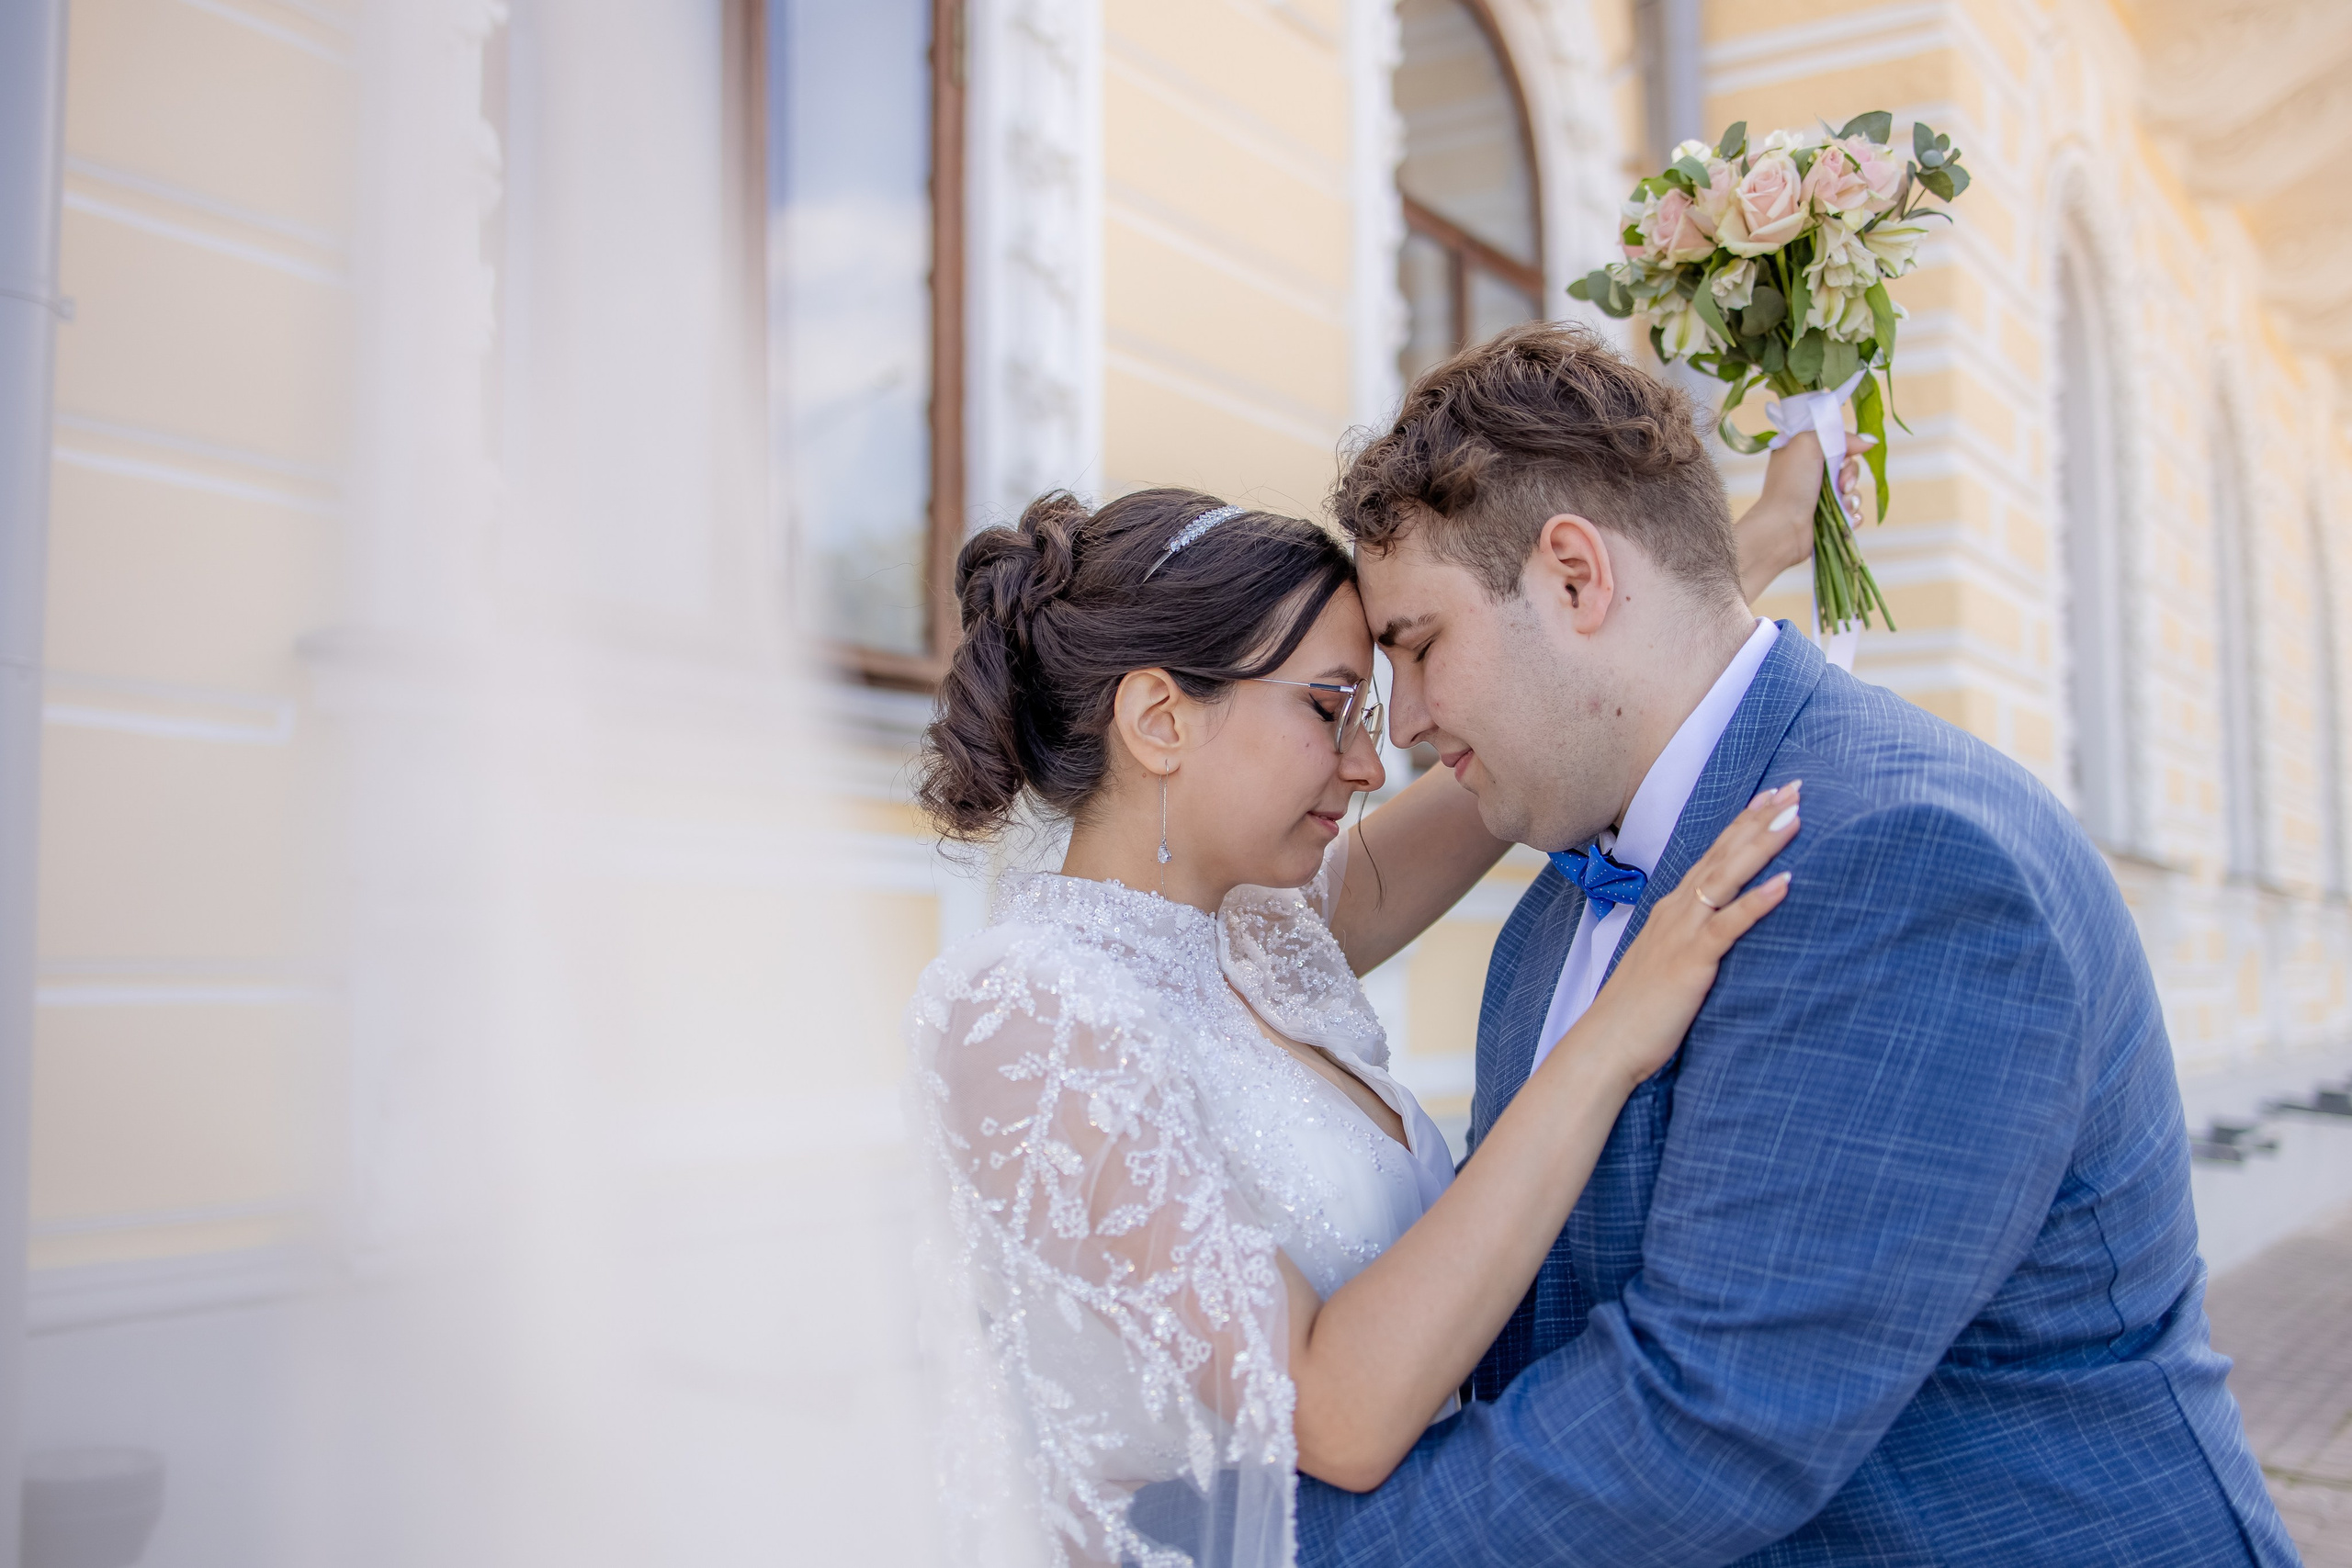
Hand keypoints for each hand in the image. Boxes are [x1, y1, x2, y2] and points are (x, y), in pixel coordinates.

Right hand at [1556, 783, 1800, 1092]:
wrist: (1606, 1043)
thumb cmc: (1637, 1011)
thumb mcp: (1666, 962)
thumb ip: (1690, 940)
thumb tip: (1715, 932)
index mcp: (1672, 909)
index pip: (1712, 854)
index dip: (1743, 823)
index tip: (1771, 796)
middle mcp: (1677, 911)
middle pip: (1724, 853)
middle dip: (1761, 819)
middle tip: (1795, 788)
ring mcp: (1683, 933)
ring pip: (1727, 877)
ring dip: (1762, 845)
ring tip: (1796, 817)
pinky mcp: (1691, 961)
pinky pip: (1728, 925)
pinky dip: (1757, 902)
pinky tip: (1785, 884)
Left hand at [1735, 436, 1872, 601]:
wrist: (1784, 527)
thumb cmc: (1791, 484)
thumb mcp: (1808, 444)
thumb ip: (1838, 436)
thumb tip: (1869, 442)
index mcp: (1801, 455)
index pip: (1834, 445)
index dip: (1845, 450)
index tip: (1844, 458)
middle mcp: (1809, 476)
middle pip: (1847, 467)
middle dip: (1850, 475)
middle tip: (1841, 485)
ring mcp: (1818, 499)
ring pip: (1852, 491)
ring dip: (1852, 497)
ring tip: (1842, 505)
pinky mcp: (1827, 519)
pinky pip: (1852, 513)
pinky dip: (1852, 515)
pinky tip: (1845, 518)